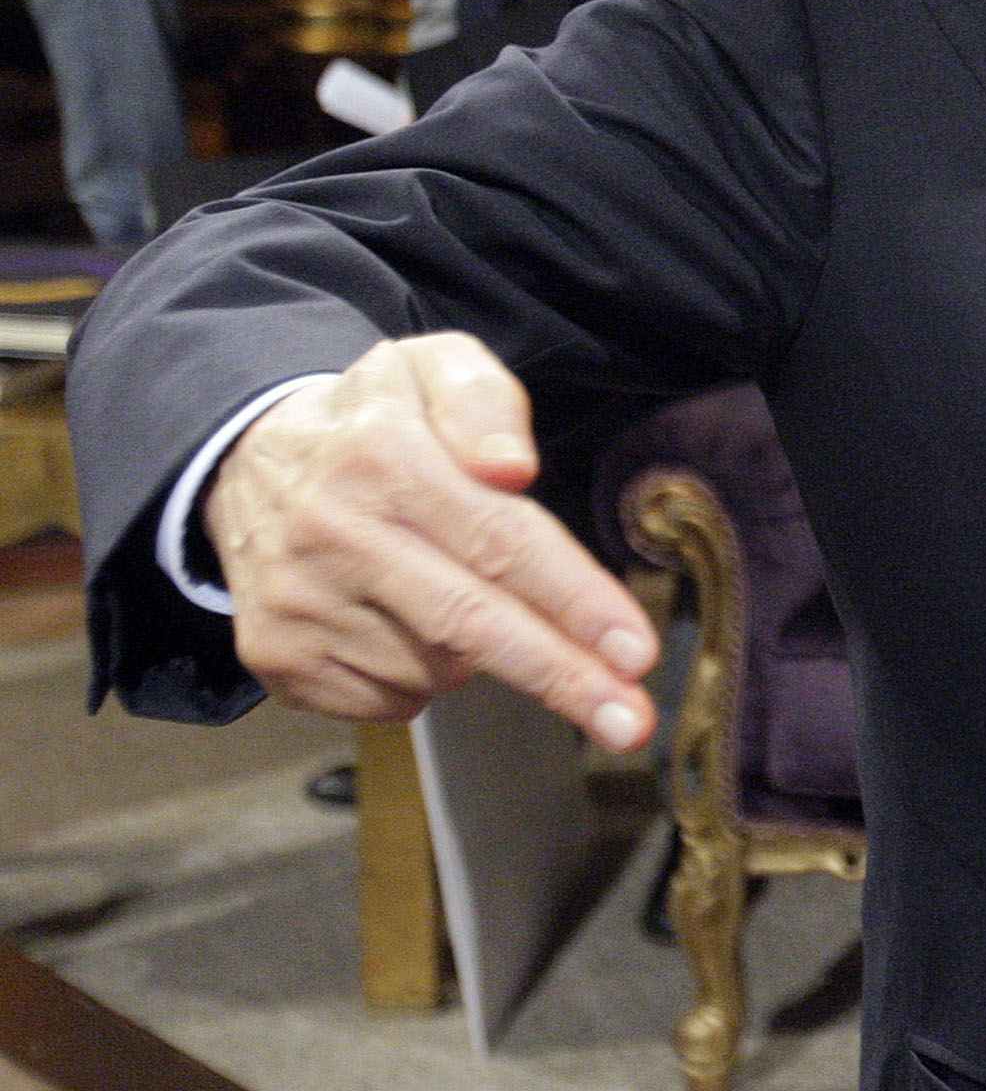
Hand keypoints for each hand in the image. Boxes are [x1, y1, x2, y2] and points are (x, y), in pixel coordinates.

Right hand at [203, 335, 658, 746]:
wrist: (246, 462)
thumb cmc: (374, 420)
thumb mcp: (432, 367)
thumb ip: (484, 401)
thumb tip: (512, 468)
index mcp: (383, 457)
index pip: (498, 540)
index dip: (573, 600)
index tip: (635, 651)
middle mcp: (333, 535)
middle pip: (470, 624)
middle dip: (562, 678)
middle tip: (632, 723)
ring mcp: (298, 604)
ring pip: (437, 668)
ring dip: (479, 653)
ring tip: (448, 586)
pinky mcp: (277, 657)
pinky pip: (390, 698)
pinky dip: (423, 676)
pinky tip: (403, 620)